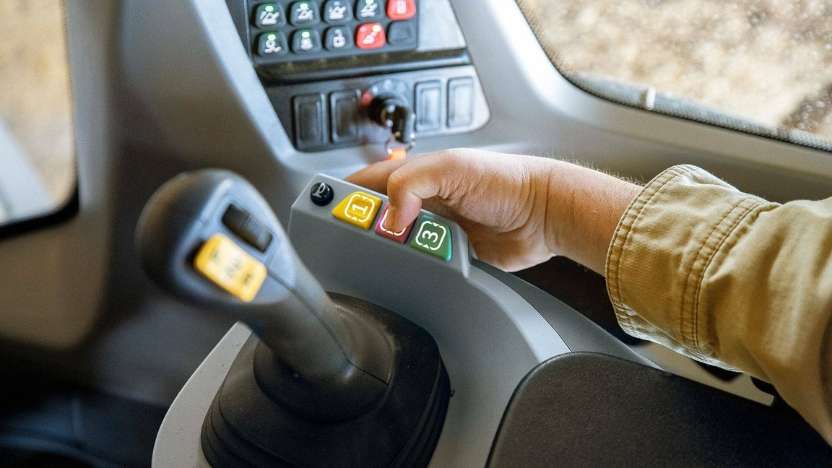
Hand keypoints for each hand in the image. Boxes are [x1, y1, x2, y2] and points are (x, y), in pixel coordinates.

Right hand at [347, 149, 639, 272]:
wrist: (542, 214)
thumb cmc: (505, 181)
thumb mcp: (451, 168)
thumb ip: (411, 184)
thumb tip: (388, 219)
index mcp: (414, 176)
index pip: (365, 184)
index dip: (342, 195)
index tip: (322, 212)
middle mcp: (420, 203)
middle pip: (376, 220)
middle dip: (363, 231)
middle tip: (352, 246)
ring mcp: (434, 231)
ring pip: (395, 248)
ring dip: (390, 255)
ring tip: (384, 262)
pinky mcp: (448, 256)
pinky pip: (421, 267)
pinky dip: (413, 272)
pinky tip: (407, 276)